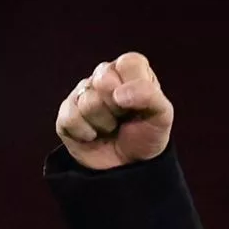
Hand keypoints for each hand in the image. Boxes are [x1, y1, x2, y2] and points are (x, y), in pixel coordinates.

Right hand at [55, 52, 173, 169]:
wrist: (129, 166)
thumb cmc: (147, 134)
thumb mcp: (162, 116)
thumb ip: (150, 96)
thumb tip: (118, 93)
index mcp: (131, 71)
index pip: (129, 62)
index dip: (135, 86)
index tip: (140, 104)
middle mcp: (104, 76)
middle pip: (104, 80)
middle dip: (118, 106)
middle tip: (125, 116)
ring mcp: (82, 93)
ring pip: (88, 101)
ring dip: (105, 123)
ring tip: (111, 127)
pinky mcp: (66, 112)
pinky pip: (71, 118)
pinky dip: (87, 133)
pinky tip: (94, 135)